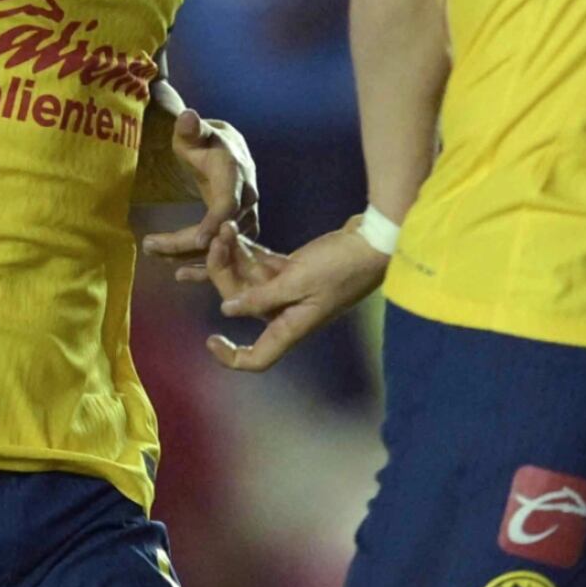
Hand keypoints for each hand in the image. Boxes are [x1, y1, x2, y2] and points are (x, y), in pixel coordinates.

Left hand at [136, 106, 260, 279]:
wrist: (228, 151)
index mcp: (236, 177)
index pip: (229, 205)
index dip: (216, 224)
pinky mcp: (238, 231)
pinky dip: (204, 266)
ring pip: (222, 247)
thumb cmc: (206, 141)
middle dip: (187, 244)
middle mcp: (246, 201)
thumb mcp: (195, 134)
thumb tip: (188, 116)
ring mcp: (244, 219)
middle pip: (221, 233)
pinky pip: (225, 253)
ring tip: (155, 254)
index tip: (199, 240)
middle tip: (150, 245)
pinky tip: (180, 275)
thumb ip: (190, 129)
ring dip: (190, 256)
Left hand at [203, 221, 390, 373]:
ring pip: (247, 280)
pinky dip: (246, 251)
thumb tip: (227, 310)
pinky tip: (232, 232)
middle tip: (216, 241)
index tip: (211, 339)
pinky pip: (260, 265)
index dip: (232, 357)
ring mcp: (290, 291)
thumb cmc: (342, 266)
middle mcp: (287, 312)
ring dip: (232, 256)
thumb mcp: (298, 280)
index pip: (258, 358)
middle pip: (241, 303)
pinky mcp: (294, 271)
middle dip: (223, 274)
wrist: (374, 242)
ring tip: (224, 229)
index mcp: (290, 325)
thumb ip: (261, 296)